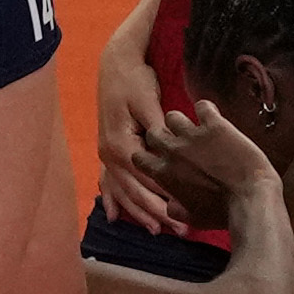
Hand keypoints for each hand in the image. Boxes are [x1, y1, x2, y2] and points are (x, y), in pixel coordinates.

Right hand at [94, 47, 184, 233]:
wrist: (115, 64)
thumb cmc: (135, 81)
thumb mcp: (150, 104)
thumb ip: (160, 132)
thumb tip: (174, 155)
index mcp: (121, 145)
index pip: (148, 180)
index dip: (167, 198)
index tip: (187, 213)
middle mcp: (110, 154)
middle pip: (136, 192)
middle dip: (157, 212)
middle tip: (180, 230)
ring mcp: (106, 154)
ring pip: (123, 191)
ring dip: (139, 211)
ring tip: (158, 230)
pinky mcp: (108, 150)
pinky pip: (109, 182)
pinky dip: (113, 200)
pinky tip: (114, 217)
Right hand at [133, 103, 277, 214]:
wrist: (250, 198)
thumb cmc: (222, 212)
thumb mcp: (192, 218)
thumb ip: (175, 209)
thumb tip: (170, 205)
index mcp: (164, 174)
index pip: (139, 157)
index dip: (149, 155)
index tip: (159, 155)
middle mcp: (173, 151)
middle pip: (154, 132)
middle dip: (163, 134)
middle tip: (176, 140)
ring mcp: (193, 136)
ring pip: (174, 116)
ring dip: (182, 121)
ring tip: (194, 128)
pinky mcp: (215, 125)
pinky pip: (202, 106)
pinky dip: (207, 110)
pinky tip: (213, 117)